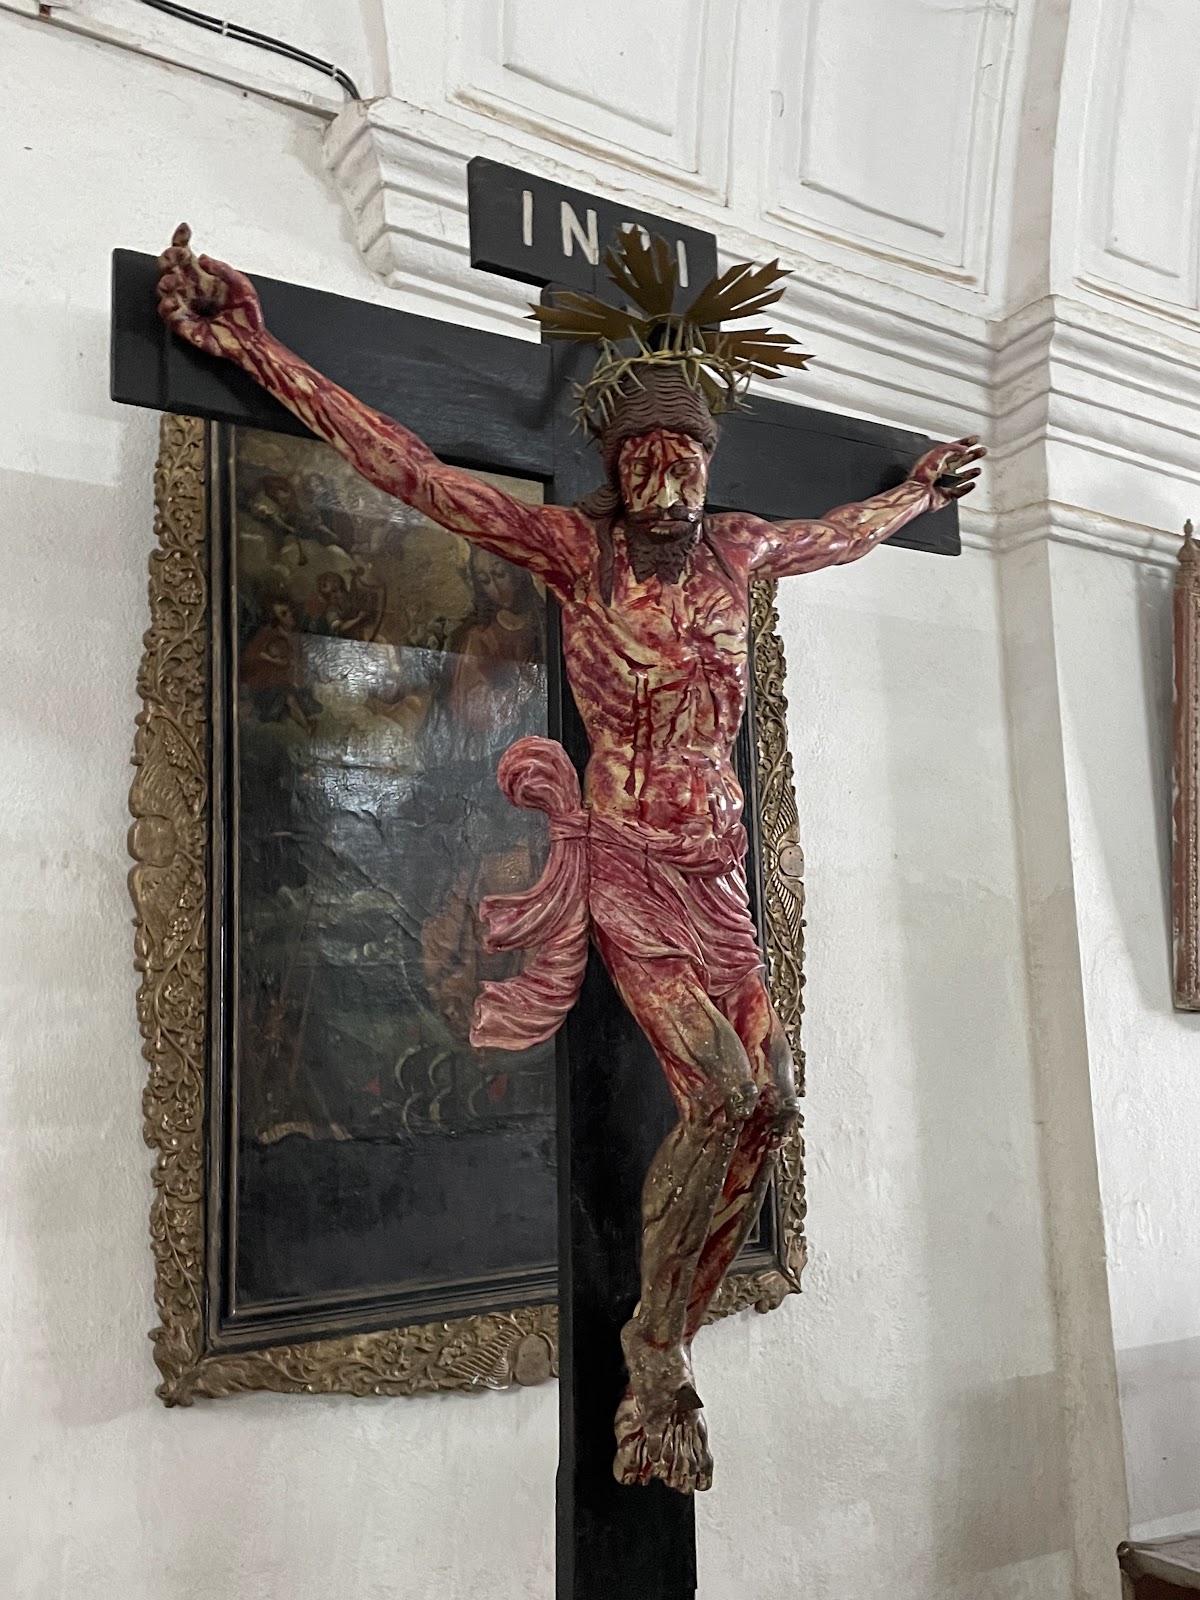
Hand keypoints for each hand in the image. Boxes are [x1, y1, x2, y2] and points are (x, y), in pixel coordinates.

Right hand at [156, 223, 264, 357]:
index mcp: (204, 277)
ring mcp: (187, 306)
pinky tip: (174, 301)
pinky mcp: (185, 325)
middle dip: (169, 258)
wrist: (252, 341)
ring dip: (165, 282)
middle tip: (176, 256)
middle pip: (169, 268)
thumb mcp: (241, 284)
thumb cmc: (248, 315)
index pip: (185, 254)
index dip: (181, 239)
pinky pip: (168, 314)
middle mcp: (192, 289)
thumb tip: (202, 258)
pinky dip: (167, 306)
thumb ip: (222, 268)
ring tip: (175, 280)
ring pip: (164, 289)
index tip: (184, 230)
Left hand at [910, 435, 985, 508]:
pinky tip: (972, 484)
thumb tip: (965, 448)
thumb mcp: (937, 454)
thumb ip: (953, 448)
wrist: (917, 492)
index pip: (955, 448)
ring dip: (971, 472)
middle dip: (973, 455)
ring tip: (979, 469)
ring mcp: (944, 483)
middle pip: (961, 461)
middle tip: (982, 451)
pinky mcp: (946, 495)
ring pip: (961, 477)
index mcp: (938, 459)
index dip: (966, 443)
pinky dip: (966, 488)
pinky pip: (959, 492)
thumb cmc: (921, 474)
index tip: (976, 439)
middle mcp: (941, 471)